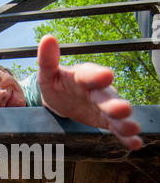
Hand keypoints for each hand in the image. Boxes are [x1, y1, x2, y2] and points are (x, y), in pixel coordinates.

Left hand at [37, 34, 142, 149]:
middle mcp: (97, 90)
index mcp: (82, 76)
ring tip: (132, 129)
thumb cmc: (56, 83)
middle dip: (114, 103)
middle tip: (123, 109)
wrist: (63, 98)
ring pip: (115, 114)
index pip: (89, 74)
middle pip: (107, 96)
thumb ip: (47, 60)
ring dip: (124, 122)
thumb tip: (47, 39)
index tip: (107, 75)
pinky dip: (126, 136)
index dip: (97, 75)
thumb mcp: (48, 73)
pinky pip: (116, 128)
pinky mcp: (105, 120)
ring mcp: (103, 106)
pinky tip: (135, 143)